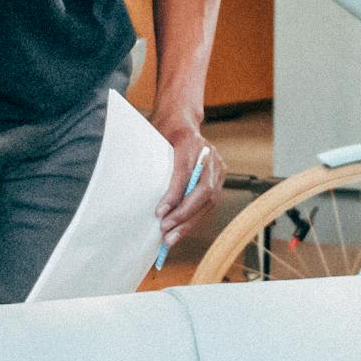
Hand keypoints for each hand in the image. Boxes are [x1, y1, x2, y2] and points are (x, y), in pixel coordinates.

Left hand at [154, 120, 220, 244]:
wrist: (182, 122)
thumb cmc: (163, 133)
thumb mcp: (153, 143)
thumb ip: (152, 165)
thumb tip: (141, 197)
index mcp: (189, 141)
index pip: (184, 173)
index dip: (173, 195)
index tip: (159, 213)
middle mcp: (208, 154)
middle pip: (203, 191)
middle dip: (184, 215)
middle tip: (165, 232)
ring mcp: (217, 166)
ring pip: (209, 201)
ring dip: (189, 222)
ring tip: (171, 238)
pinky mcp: (220, 177)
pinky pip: (209, 202)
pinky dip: (194, 218)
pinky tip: (180, 230)